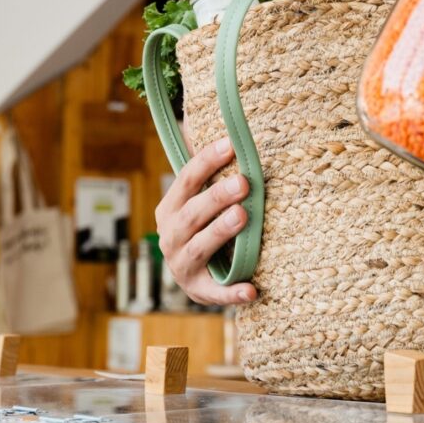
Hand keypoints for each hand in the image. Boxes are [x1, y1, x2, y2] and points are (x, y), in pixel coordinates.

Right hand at [154, 137, 259, 305]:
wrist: (195, 276)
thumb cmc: (202, 227)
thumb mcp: (197, 201)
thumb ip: (206, 174)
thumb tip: (222, 130)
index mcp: (171, 209)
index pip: (186, 180)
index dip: (207, 161)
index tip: (231, 144)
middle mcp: (171, 236)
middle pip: (192, 214)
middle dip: (217, 197)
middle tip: (244, 182)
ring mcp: (182, 265)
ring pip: (199, 247)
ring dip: (220, 232)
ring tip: (243, 216)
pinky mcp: (198, 290)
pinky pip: (215, 292)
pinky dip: (232, 292)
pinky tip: (252, 290)